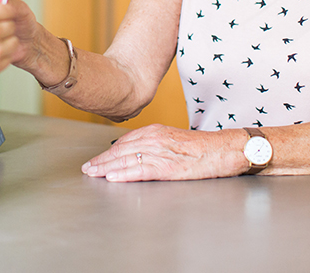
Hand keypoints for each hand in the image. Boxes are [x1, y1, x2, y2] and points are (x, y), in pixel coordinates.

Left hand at [81, 124, 246, 181]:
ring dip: (107, 167)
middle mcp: (155, 138)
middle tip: (87, 168)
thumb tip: (135, 153)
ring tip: (93, 173)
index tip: (96, 160)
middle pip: (121, 150)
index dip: (108, 152)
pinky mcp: (168, 167)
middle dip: (102, 160)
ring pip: (127, 159)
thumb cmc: (201, 147)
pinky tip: (113, 177)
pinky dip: (124, 174)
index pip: (124, 141)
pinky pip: (141, 170)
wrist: (222, 149)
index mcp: (155, 131)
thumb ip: (154, 144)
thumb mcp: (172, 139)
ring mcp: (160, 152)